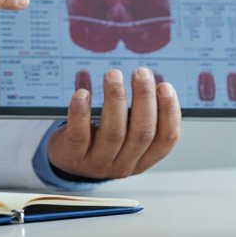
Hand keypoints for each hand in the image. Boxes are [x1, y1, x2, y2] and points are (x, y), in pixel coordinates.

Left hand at [47, 68, 180, 179]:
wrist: (66, 161)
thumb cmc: (99, 141)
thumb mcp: (125, 135)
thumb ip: (137, 116)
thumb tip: (149, 80)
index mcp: (142, 158)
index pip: (166, 140)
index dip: (169, 113)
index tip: (165, 86)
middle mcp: (123, 164)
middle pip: (142, 133)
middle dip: (144, 98)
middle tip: (141, 73)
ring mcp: (98, 163)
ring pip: (113, 132)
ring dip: (115, 99)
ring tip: (114, 75)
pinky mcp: (73, 156)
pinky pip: (79, 135)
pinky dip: (81, 112)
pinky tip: (82, 93)